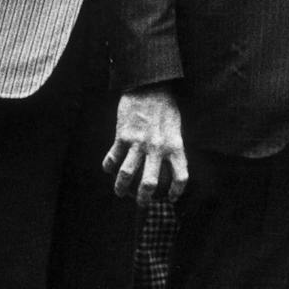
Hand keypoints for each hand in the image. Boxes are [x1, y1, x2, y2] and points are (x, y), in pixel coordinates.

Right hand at [104, 85, 187, 203]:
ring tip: (120, 192)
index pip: (180, 177)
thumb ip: (172, 145)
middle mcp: (157, 147)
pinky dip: (109, 165)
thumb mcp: (176, 126)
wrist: (148, 85)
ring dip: (121, 187)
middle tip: (141, 203)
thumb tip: (170, 165)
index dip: (176, 192)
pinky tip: (108, 168)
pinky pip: (113, 157)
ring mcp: (138, 142)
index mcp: (175, 145)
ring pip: (127, 174)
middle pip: (149, 183)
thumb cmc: (165, 104)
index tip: (171, 198)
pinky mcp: (122, 135)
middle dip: (144, 198)